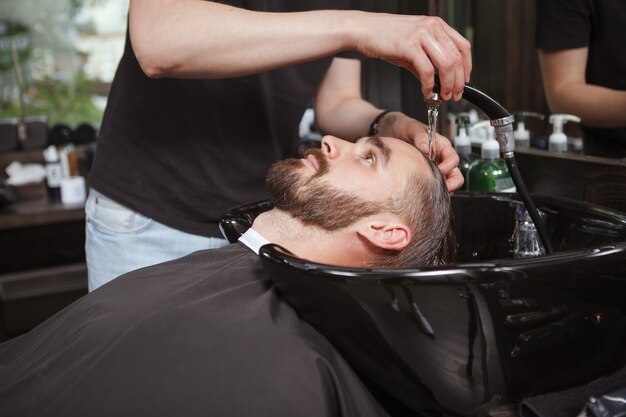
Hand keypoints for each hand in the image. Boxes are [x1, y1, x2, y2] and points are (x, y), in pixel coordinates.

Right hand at [355, 14, 470, 100]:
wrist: (364, 29)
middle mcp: (432, 28)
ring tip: (443, 95)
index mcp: (436, 25)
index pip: (463, 46)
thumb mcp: (412, 45)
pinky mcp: (409, 46)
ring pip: (446, 64)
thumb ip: (427, 61)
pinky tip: (426, 91)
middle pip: (457, 58)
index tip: (464, 81)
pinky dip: (429, 85)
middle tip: (454, 94)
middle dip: (458, 81)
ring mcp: (421, 35)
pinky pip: (426, 71)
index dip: (467, 67)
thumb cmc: (385, 37)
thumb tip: (437, 81)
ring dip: (447, 85)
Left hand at [383, 112, 462, 191]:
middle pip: (455, 175)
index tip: (439, 170)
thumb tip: (426, 148)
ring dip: (441, 190)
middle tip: (441, 188)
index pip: (453, 158)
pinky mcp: (425, 176)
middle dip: (451, 184)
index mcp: (441, 146)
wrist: (390, 131)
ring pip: (446, 184)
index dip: (449, 166)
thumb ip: (420, 136)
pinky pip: (433, 188)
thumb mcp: (412, 127)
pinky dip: (430, 192)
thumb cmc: (404, 127)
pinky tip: (420, 191)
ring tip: (429, 191)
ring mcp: (434, 169)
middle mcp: (440, 159)